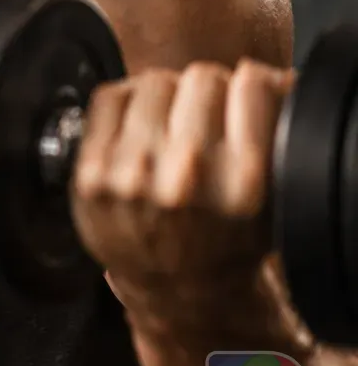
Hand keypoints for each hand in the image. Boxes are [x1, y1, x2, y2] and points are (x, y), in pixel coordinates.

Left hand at [72, 59, 294, 328]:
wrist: (174, 289)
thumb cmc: (225, 241)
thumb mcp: (272, 201)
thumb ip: (275, 138)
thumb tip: (271, 77)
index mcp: (243, 182)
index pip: (251, 86)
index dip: (252, 82)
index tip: (246, 91)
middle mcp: (186, 177)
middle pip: (201, 78)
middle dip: (208, 89)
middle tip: (206, 109)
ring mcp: (133, 176)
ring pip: (154, 82)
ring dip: (167, 94)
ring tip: (171, 120)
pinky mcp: (91, 175)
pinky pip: (109, 97)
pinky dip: (126, 100)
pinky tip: (137, 122)